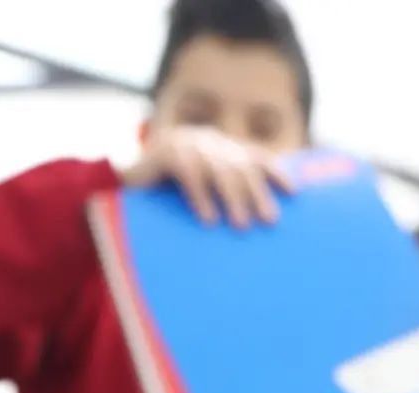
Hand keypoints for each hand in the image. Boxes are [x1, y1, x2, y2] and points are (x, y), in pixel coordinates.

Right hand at [120, 127, 293, 227]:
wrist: (124, 185)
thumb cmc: (169, 196)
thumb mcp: (206, 192)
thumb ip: (230, 195)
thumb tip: (264, 221)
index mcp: (222, 148)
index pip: (256, 157)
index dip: (276, 173)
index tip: (294, 194)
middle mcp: (209, 141)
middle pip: (241, 166)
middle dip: (258, 194)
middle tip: (270, 221)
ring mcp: (187, 143)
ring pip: (219, 169)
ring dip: (233, 199)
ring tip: (242, 226)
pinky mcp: (164, 151)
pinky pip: (189, 174)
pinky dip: (201, 197)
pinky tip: (209, 220)